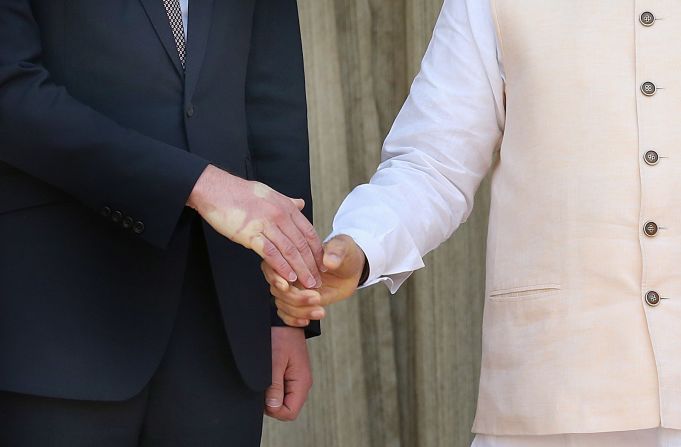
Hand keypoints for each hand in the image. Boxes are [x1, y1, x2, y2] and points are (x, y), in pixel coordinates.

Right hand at [188, 165, 323, 288]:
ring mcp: (266, 224)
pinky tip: (289, 278)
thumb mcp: (270, 193)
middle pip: (301, 244)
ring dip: (301, 270)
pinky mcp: (250, 234)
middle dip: (312, 265)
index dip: (317, 251)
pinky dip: (282, 267)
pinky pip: (271, 253)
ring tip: (308, 284)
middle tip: (318, 281)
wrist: (215, 189)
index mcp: (286, 207)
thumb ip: (287, 202)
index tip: (323, 265)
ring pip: (289, 250)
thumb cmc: (241, 193)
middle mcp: (280, 215)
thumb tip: (301, 204)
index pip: (308, 232)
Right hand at [262, 235, 365, 326]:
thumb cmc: (343, 254)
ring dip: (300, 311)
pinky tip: (307, 320)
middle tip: (317, 297)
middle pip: (277, 290)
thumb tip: (329, 261)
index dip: (275, 277)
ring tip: (320, 310)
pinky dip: (294, 321)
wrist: (350, 270)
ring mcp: (292, 289)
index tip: (287, 285)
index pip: (272, 266)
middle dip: (296, 297)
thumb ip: (336, 252)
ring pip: (282, 304)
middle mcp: (288, 273)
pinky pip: (286, 315)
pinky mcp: (298, 302)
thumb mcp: (343, 248)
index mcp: (291, 255)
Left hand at [265, 327, 311, 420]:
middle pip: (286, 408)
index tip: (263, 395)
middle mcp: (302, 383)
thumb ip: (274, 386)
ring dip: (271, 394)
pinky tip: (267, 374)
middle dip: (271, 403)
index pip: (289, 413)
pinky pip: (282, 390)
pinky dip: (272, 387)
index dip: (274, 410)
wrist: (285, 319)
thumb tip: (273, 408)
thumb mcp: (274, 362)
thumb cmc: (280, 337)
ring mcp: (297, 379)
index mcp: (301, 382)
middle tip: (262, 385)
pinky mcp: (291, 374)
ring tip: (265, 376)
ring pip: (283, 400)